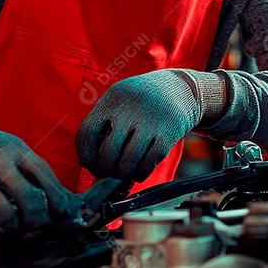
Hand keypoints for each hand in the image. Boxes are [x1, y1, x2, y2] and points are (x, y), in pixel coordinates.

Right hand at [0, 126, 75, 230]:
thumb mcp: (17, 152)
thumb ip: (35, 172)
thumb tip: (64, 201)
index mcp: (16, 150)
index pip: (42, 173)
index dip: (55, 195)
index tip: (62, 212)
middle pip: (25, 195)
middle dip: (36, 216)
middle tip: (36, 223)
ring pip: (2, 211)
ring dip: (12, 225)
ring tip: (14, 226)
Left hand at [76, 70, 203, 182]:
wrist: (182, 88)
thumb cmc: (144, 100)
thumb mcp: (122, 98)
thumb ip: (105, 121)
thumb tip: (88, 159)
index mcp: (113, 99)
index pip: (87, 132)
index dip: (85, 155)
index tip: (90, 165)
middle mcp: (129, 110)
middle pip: (108, 151)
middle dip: (105, 171)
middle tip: (107, 178)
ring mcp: (150, 121)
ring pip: (129, 160)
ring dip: (123, 176)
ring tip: (123, 179)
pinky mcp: (169, 132)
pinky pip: (150, 161)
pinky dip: (141, 173)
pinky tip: (139, 174)